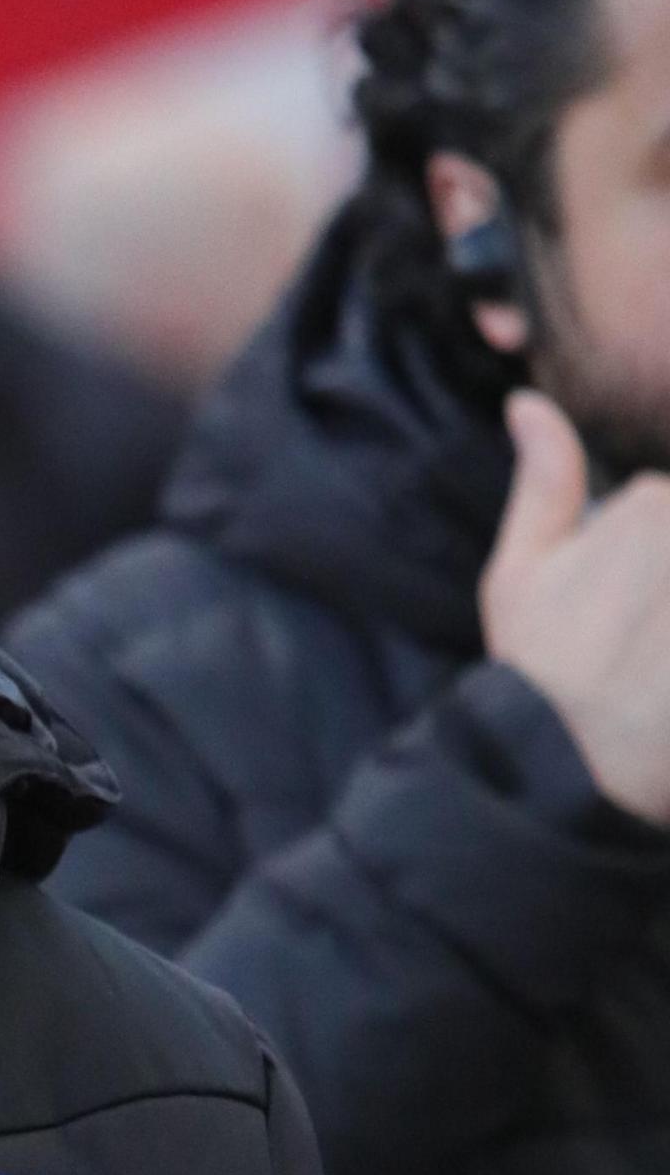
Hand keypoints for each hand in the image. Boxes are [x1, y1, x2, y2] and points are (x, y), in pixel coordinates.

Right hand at [480, 390, 669, 825]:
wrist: (572, 772)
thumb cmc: (540, 672)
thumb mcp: (519, 574)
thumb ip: (543, 481)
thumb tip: (529, 403)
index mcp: (650, 508)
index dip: (651, 562)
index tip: (632, 608)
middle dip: (664, 595)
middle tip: (645, 639)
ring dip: (668, 619)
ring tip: (652, 657)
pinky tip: (668, 675)